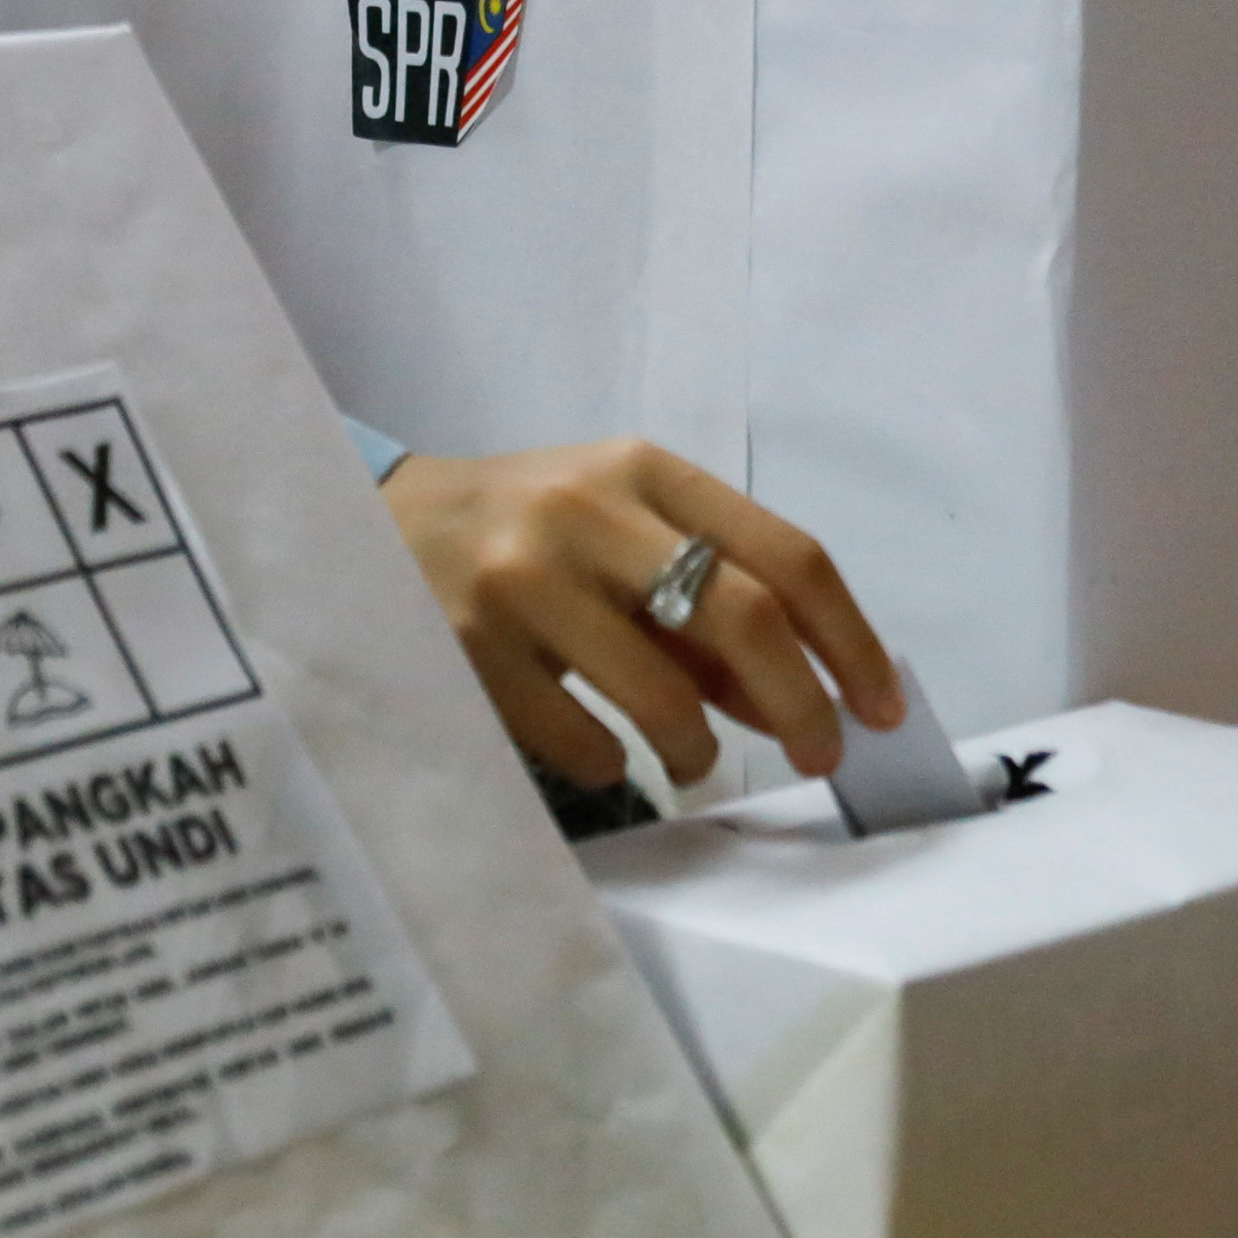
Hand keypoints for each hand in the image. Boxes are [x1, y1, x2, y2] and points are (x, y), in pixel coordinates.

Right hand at [375, 438, 902, 789]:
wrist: (356, 527)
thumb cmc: (522, 536)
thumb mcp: (619, 535)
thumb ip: (706, 603)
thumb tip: (801, 698)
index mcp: (644, 471)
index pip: (787, 554)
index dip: (850, 639)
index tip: (881, 707)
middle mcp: (587, 512)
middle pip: (742, 618)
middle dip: (802, 704)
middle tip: (821, 755)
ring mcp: (522, 581)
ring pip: (665, 695)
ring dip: (701, 749)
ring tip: (693, 757)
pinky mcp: (467, 650)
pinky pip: (583, 742)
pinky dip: (613, 766)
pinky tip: (601, 751)